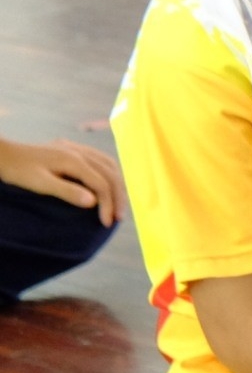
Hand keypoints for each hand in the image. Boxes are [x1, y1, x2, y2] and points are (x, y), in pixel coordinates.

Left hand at [0, 137, 125, 226]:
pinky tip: (107, 184)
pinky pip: (100, 160)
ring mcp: (76, 148)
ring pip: (109, 164)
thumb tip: (93, 202)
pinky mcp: (71, 149)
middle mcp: (79, 151)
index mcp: (74, 160)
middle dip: (119, 196)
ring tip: (118, 204)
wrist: (2, 154)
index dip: (108, 204)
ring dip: (117, 184)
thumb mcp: (40, 183)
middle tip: (119, 218)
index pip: (101, 183)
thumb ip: (67, 191)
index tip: (106, 223)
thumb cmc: (17, 171)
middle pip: (111, 173)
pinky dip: (109, 174)